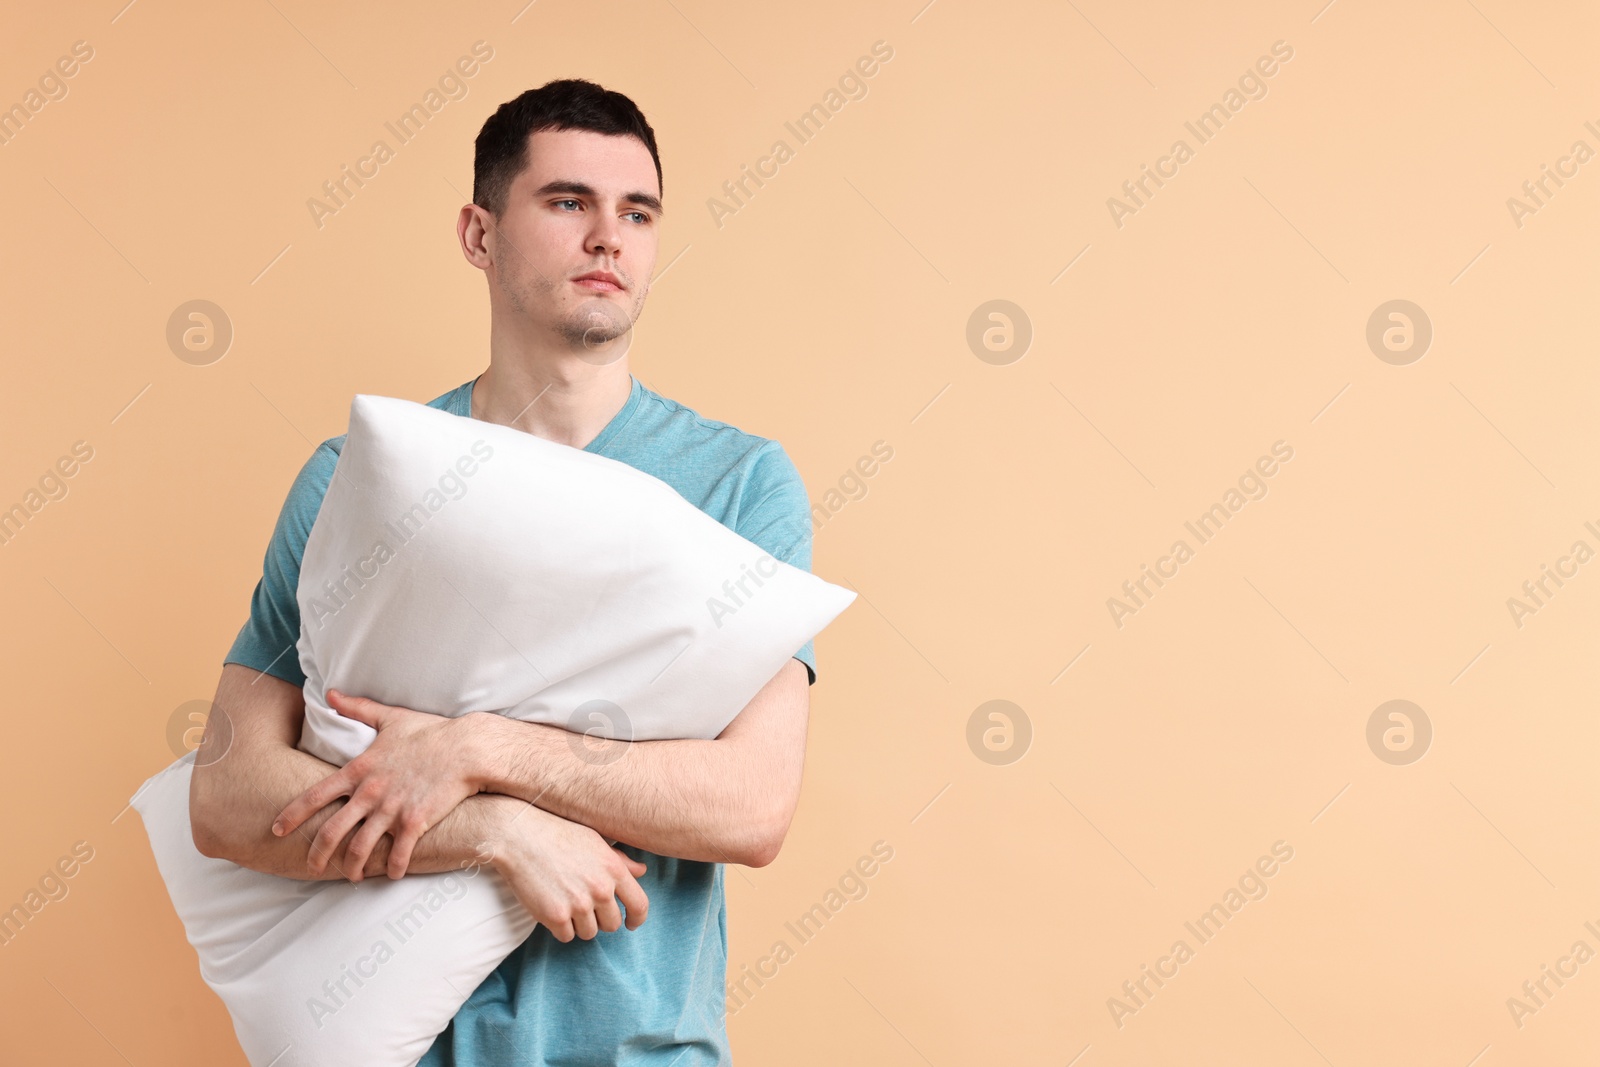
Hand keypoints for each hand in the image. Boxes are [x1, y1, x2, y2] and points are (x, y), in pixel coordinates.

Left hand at [271, 689, 481, 880]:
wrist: (466, 748)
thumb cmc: (429, 732)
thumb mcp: (389, 717)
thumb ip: (357, 708)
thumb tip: (330, 693)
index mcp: (359, 770)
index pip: (315, 795)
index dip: (292, 815)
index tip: (277, 829)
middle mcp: (370, 793)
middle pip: (331, 831)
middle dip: (317, 854)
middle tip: (311, 866)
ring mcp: (392, 809)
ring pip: (360, 848)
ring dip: (352, 867)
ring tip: (352, 876)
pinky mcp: (415, 822)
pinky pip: (398, 854)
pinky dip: (393, 868)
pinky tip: (393, 874)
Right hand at [487, 795, 649, 941]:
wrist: (520, 836)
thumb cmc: (558, 834)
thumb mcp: (595, 841)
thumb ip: (620, 861)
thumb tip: (642, 871)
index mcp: (614, 869)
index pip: (639, 905)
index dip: (637, 919)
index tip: (631, 924)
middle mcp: (601, 889)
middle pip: (612, 924)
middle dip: (600, 919)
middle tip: (583, 905)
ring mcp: (579, 904)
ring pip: (588, 932)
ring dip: (578, 923)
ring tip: (564, 901)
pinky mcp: (556, 916)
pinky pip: (566, 936)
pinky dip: (559, 927)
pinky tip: (551, 906)